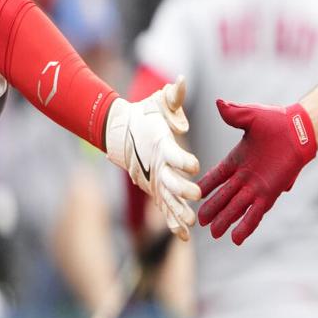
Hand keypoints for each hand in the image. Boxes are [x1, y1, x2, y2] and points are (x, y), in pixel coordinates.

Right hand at [105, 77, 201, 239]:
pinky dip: (171, 221)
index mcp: (160, 144)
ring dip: (177, 213)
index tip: (196, 165)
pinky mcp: (153, 187)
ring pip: (165, 199)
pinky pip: (163, 207)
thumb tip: (181, 81)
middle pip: (168, 181)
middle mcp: (155, 164)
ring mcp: (152, 178)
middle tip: (196, 198)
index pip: (172, 153)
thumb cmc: (146, 112)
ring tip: (190, 226)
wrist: (121, 130)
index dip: (183, 160)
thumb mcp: (160, 101)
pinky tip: (184, 236)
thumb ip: (173, 95)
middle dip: (182, 190)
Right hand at [197, 99, 316, 244]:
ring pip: (237, 207)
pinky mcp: (270, 193)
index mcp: (237, 159)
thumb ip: (234, 114)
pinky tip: (236, 239)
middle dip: (212, 209)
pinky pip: (255, 213)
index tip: (192, 195)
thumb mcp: (251, 116)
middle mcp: (245, 175)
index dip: (205, 186)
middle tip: (198, 222)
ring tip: (214, 233)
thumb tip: (218, 103)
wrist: (300, 129)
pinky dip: (246, 225)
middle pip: (224, 196)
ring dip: (226, 220)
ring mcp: (257, 186)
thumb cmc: (277, 121)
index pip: (216, 176)